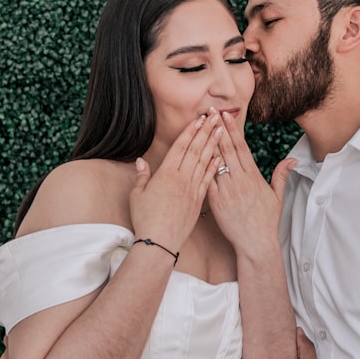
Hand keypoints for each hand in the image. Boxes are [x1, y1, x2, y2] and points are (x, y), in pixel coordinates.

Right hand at [130, 113, 221, 252]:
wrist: (160, 241)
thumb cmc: (145, 218)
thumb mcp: (137, 195)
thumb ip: (142, 176)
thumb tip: (141, 161)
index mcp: (166, 173)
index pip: (180, 147)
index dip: (190, 131)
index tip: (199, 119)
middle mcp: (181, 178)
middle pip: (195, 149)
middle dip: (206, 131)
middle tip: (215, 117)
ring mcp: (192, 188)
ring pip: (205, 161)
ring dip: (214, 144)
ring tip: (222, 130)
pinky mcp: (199, 200)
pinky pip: (209, 179)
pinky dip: (215, 167)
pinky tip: (221, 157)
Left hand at [207, 109, 295, 257]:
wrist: (255, 243)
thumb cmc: (266, 221)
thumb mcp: (278, 196)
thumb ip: (281, 175)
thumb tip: (292, 159)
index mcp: (253, 176)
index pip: (242, 147)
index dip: (233, 130)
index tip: (226, 115)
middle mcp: (240, 180)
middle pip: (227, 149)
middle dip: (218, 128)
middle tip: (210, 111)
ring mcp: (227, 190)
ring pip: (215, 161)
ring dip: (207, 143)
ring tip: (200, 126)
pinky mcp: (216, 201)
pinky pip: (207, 179)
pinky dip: (201, 166)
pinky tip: (194, 153)